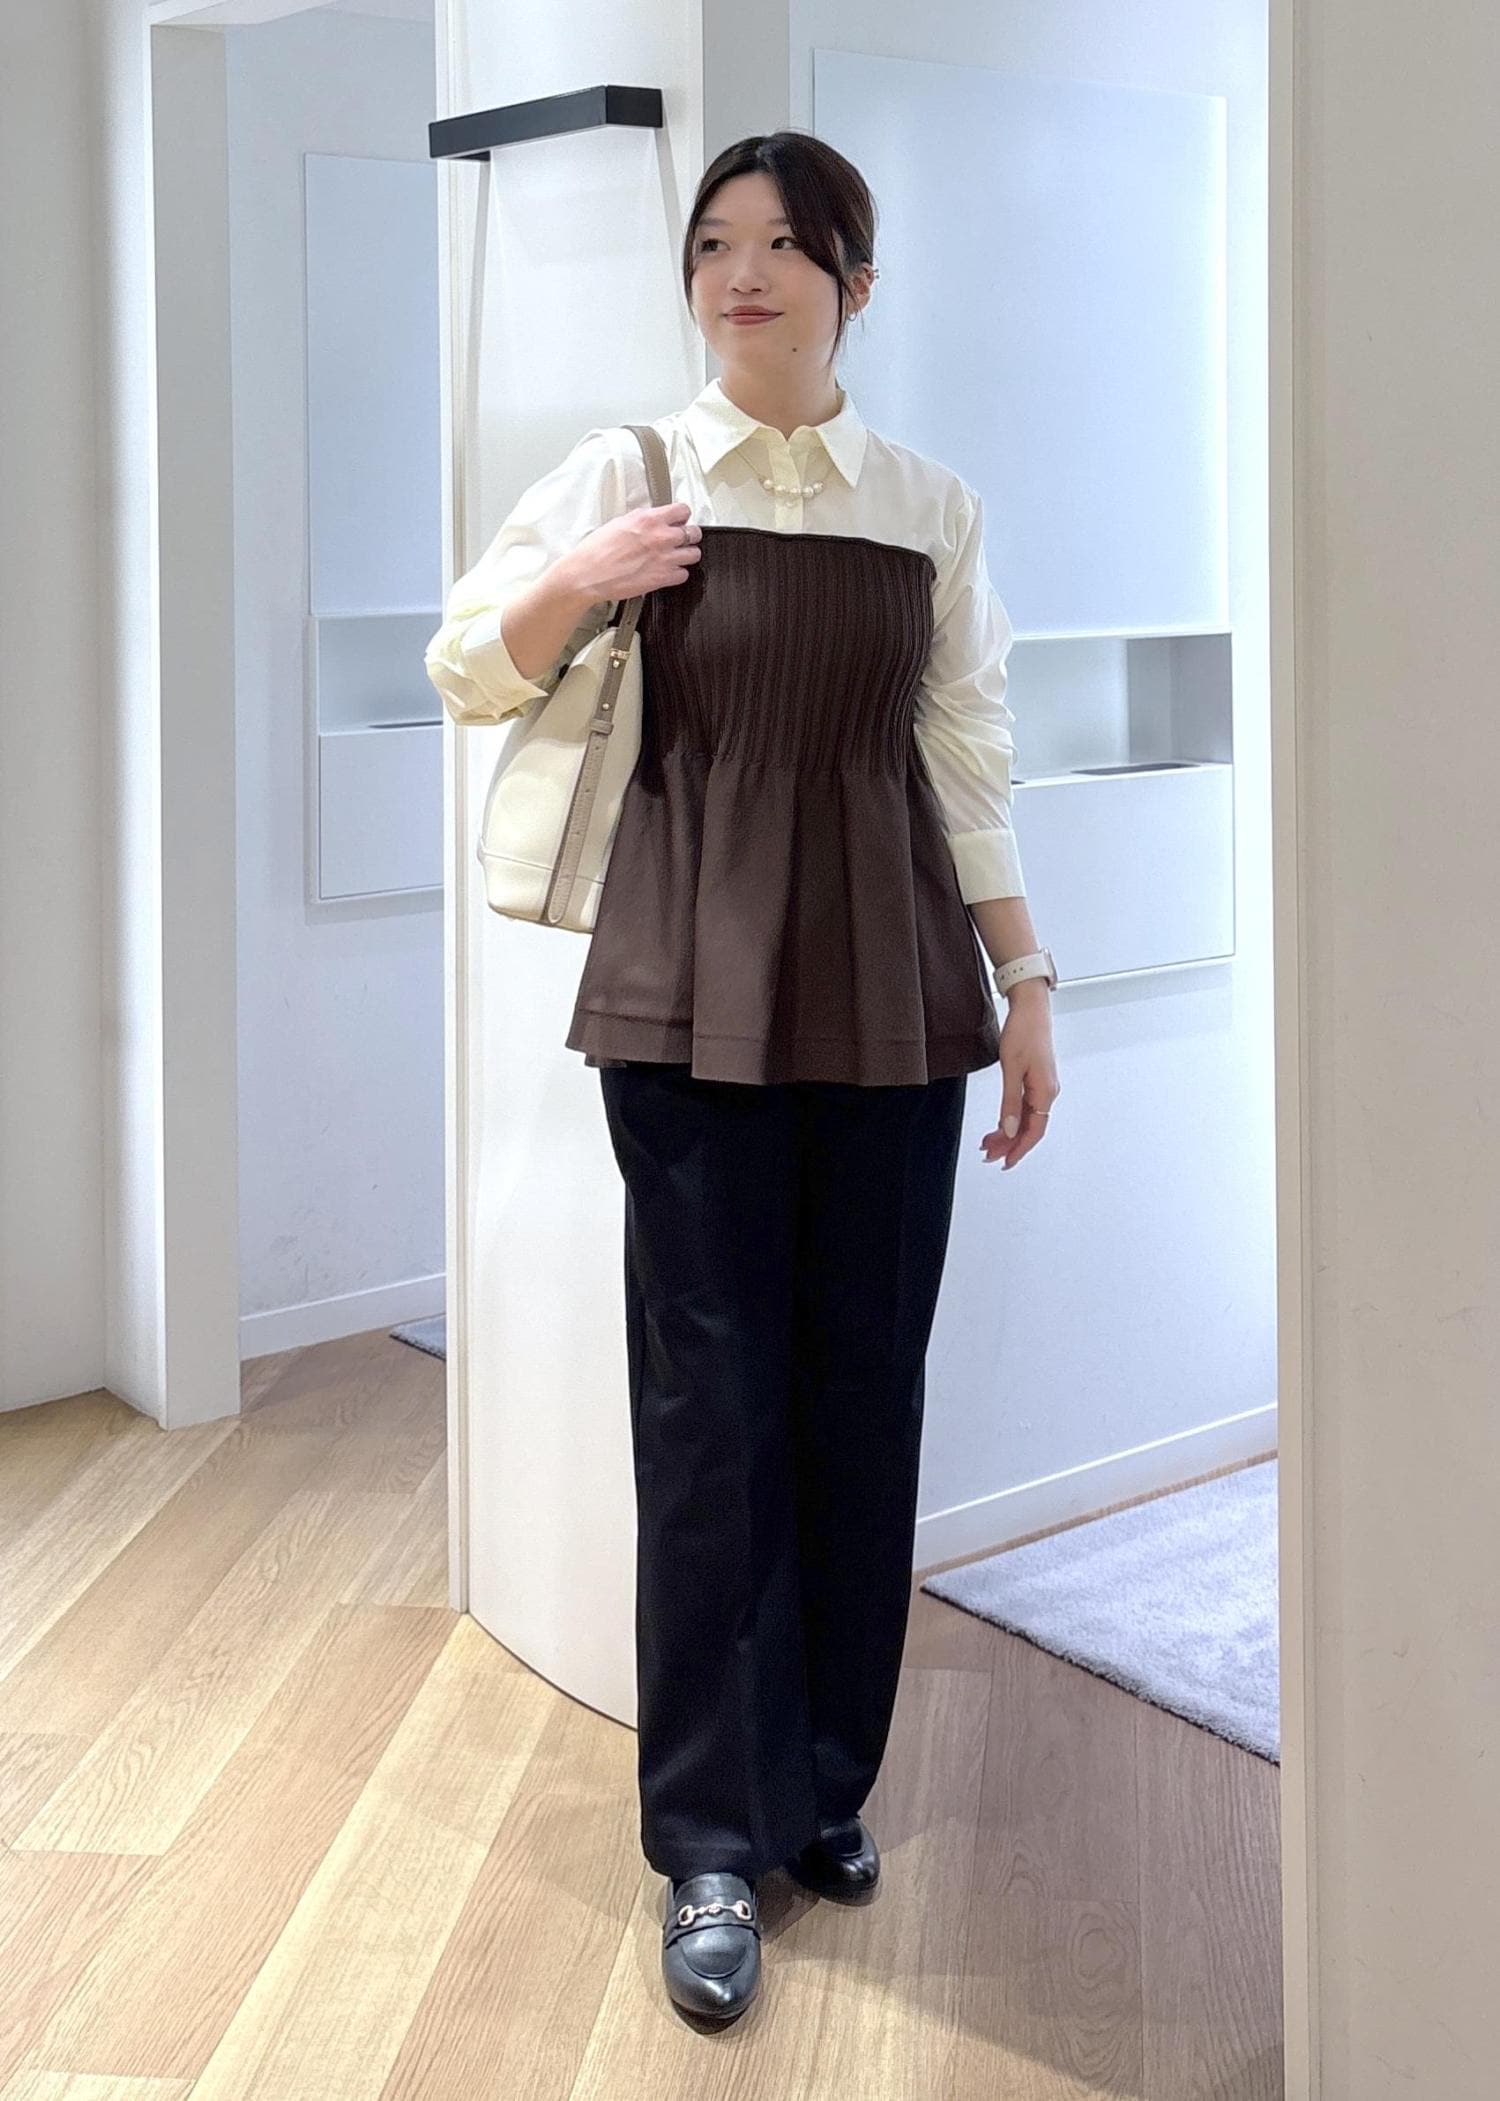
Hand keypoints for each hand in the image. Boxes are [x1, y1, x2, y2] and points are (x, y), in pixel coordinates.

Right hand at [561, 501, 701, 604]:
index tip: (680, 520)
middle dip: (689, 535)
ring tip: (677, 556)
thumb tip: (654, 519)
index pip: (683, 510)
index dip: (682, 516)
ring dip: (687, 555)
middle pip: (694, 532)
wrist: (588, 574)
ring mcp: (664, 558)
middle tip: (682, 539)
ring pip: (694, 554)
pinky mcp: (663, 578)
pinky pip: (684, 574)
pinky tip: (668, 571)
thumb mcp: (620, 522)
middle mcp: (660, 537)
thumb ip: (643, 520)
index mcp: (649, 519)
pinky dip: (678, 574)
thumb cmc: (597, 550)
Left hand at [980, 985, 1059, 1169]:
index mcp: (1045, 1091)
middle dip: (1009, 1144)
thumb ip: (1010, 1102)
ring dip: (1008, 1132)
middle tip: (988, 1154)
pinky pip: (1025, 1106)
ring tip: (988, 1142)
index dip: (1019, 1150)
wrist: (1030, 1007)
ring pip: (1026, 1118)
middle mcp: (1047, 1092)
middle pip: (1029, 1128)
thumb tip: (1009, 1129)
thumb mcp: (1011, 1069)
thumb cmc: (1023, 1032)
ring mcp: (1043, 1086)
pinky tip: (1000, 1123)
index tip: (1004, 1162)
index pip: (1034, 1131)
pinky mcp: (1036, 1079)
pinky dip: (1011, 1117)